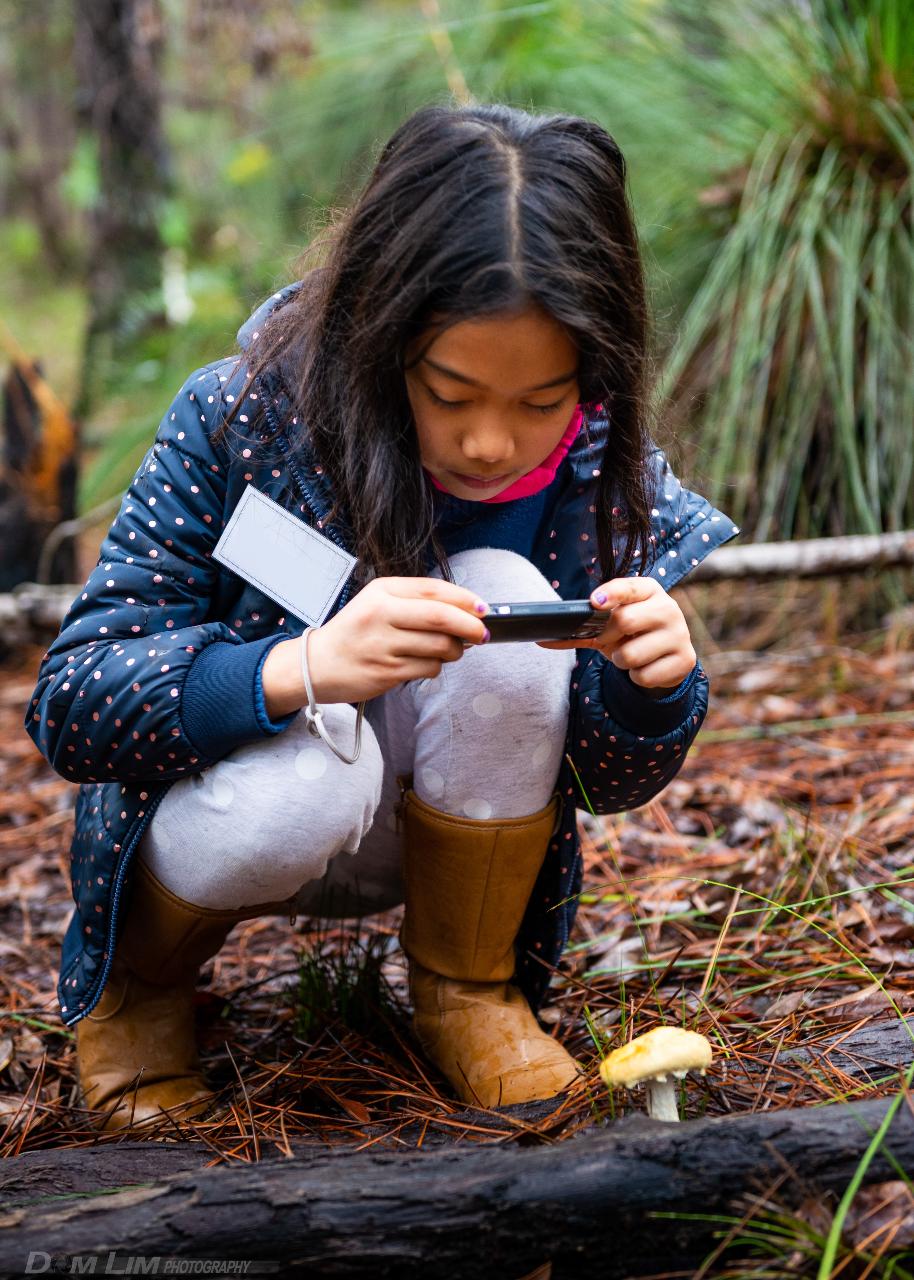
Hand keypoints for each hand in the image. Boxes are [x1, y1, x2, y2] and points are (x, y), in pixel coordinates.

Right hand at [301, 576, 489, 704]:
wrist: (316, 665)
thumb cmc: (354, 633)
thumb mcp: (378, 604)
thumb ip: (417, 603)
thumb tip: (466, 611)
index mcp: (382, 591)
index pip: (434, 590)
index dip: (465, 599)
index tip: (484, 608)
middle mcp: (381, 613)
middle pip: (442, 617)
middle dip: (471, 627)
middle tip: (483, 633)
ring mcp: (383, 644)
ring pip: (440, 646)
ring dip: (454, 650)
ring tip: (449, 650)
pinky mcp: (386, 671)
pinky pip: (429, 669)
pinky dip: (436, 667)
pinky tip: (425, 663)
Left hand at [537, 576, 695, 694]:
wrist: (664, 657)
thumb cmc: (629, 635)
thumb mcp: (606, 628)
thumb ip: (577, 631)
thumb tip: (541, 640)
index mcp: (648, 591)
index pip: (629, 586)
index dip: (612, 593)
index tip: (595, 601)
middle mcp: (668, 608)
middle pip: (625, 621)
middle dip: (609, 637)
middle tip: (611, 640)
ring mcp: (680, 634)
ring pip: (631, 655)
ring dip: (621, 661)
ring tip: (630, 654)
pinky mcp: (684, 661)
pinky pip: (643, 676)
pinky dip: (636, 677)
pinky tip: (646, 666)